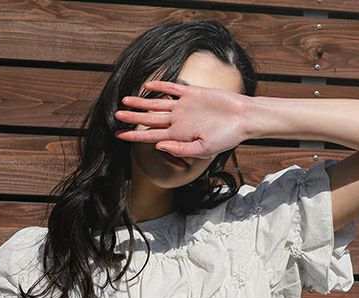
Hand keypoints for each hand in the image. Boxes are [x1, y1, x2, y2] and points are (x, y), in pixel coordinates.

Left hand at [113, 79, 248, 159]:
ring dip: (140, 103)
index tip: (119, 136)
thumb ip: (180, 149)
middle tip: (115, 115)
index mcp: (179, 136)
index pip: (151, 136)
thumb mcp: (203, 150)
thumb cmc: (226, 138)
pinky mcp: (192, 93)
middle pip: (150, 119)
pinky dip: (160, 87)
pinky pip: (172, 89)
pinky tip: (147, 86)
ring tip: (124, 100)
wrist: (243, 118)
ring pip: (157, 104)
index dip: (134, 136)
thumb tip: (158, 146)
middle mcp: (178, 121)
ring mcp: (184, 107)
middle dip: (132, 118)